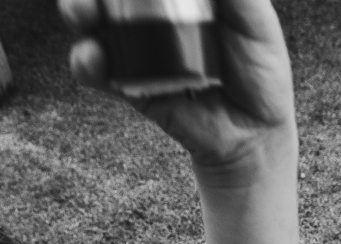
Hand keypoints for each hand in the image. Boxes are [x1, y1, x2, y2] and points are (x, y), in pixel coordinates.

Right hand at [58, 0, 295, 168]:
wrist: (253, 133)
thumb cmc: (259, 71)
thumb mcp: (254, 18)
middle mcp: (156, 15)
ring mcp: (140, 49)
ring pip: (96, 23)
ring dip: (81, 12)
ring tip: (81, 13)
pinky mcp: (131, 85)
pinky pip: (100, 72)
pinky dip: (88, 63)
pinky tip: (92, 58)